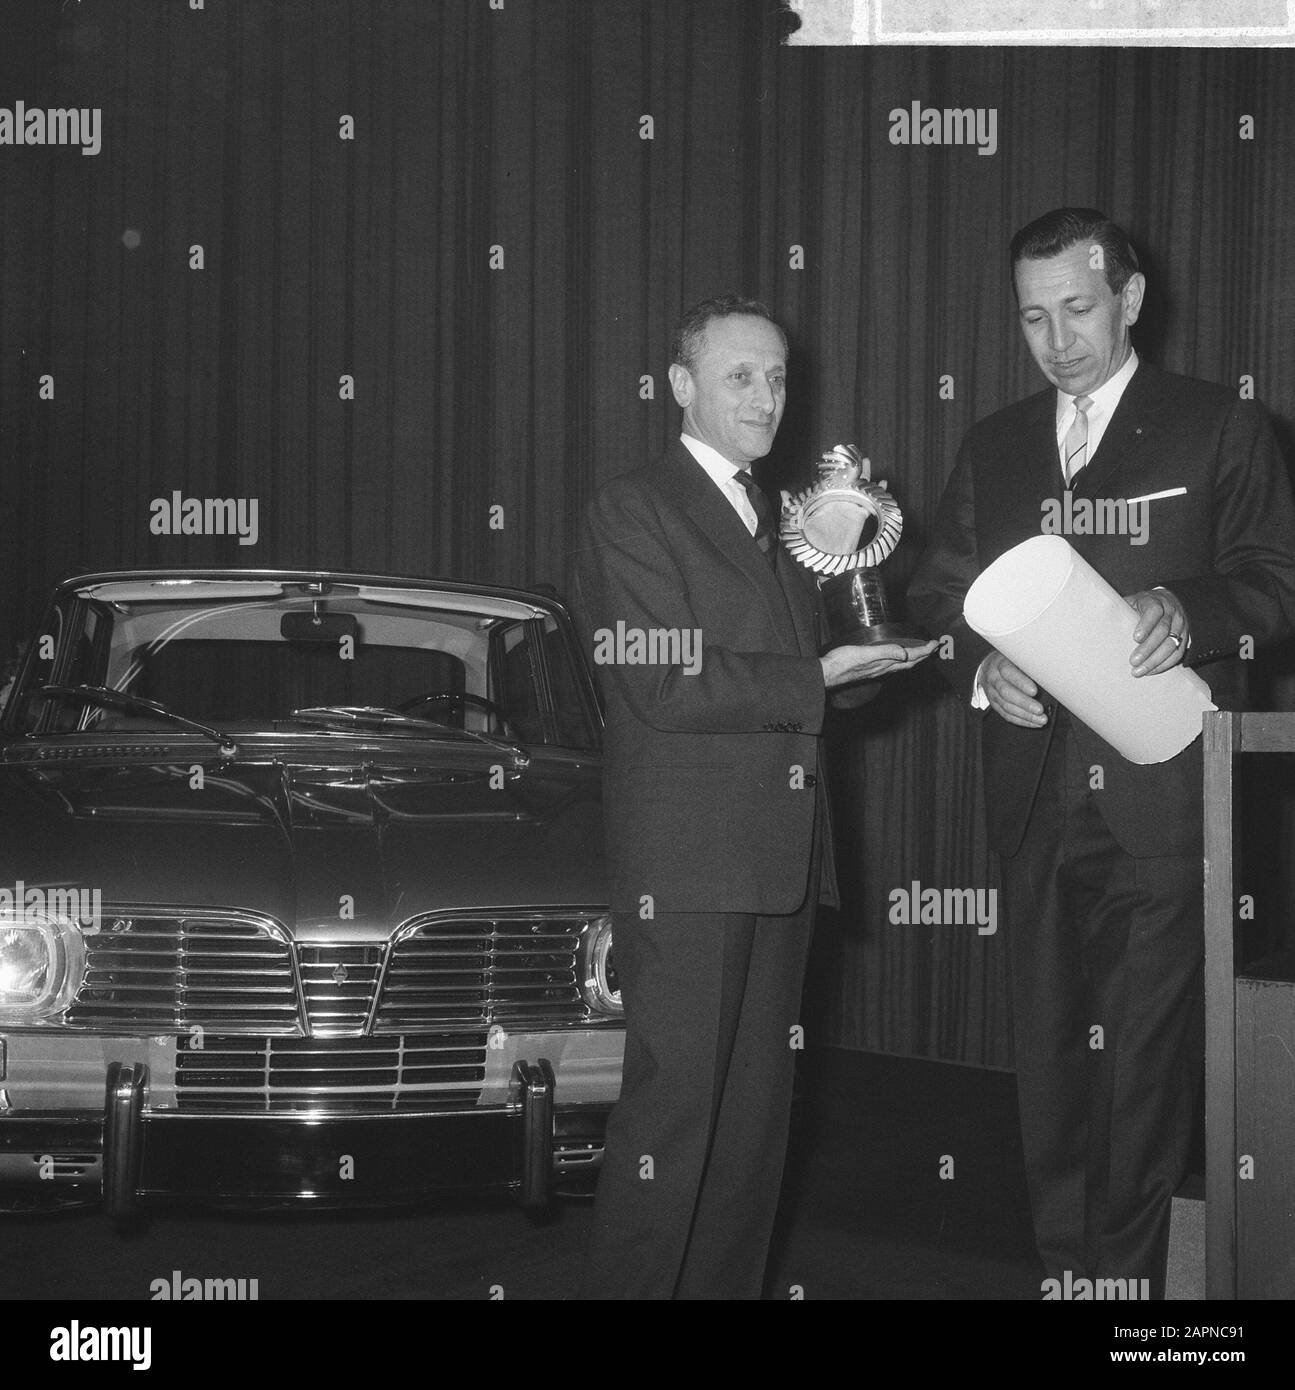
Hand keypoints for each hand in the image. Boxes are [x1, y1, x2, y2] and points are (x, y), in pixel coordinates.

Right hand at [820, 639, 937, 688]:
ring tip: (922, 652)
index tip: (935, 643)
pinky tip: (898, 658)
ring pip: (902, 665)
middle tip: (933, 647)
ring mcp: (878, 670)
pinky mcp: (871, 669)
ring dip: (914, 658)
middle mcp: (885, 668)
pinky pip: (893, 665)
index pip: (911, 656)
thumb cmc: (844, 662)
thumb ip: (885, 652)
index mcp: (886, 663)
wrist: (829, 672)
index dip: (925, 650)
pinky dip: (901, 660)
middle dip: (924, 655)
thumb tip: (905, 652)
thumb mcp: (865, 653)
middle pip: (910, 662)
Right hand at [982, 651, 1046, 727]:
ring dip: (1025, 715)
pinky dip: (1021, 720)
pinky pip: (1006, 715)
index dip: (1020, 682)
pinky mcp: (994, 704)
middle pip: (1006, 692)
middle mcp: (993, 678)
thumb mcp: (1017, 656)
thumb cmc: (1010, 661)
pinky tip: (1034, 723)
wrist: (988, 667)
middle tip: (1040, 709)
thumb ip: (1029, 663)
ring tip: (1042, 719)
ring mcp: (992, 693)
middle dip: (1024, 703)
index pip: (1008, 672)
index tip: (1034, 691)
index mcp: (999, 663)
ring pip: (1006, 706)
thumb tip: (1049, 674)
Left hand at [1126, 589, 1188, 676]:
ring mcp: (1180, 625)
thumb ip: (1122, 610)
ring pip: (1172, 644)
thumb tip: (1102, 622)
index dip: (1145, 625)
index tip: (1135, 638)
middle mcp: (1171, 612)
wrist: (1167, 601)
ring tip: (1139, 671)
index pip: (1153, 611)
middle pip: (1162, 631)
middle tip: (1133, 661)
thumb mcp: (1132, 602)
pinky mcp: (1185, 637)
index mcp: (1156, 601)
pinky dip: (1165, 664)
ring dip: (1155, 660)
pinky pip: (1178, 653)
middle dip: (1148, 648)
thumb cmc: (1142, 605)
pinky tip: (1152, 671)